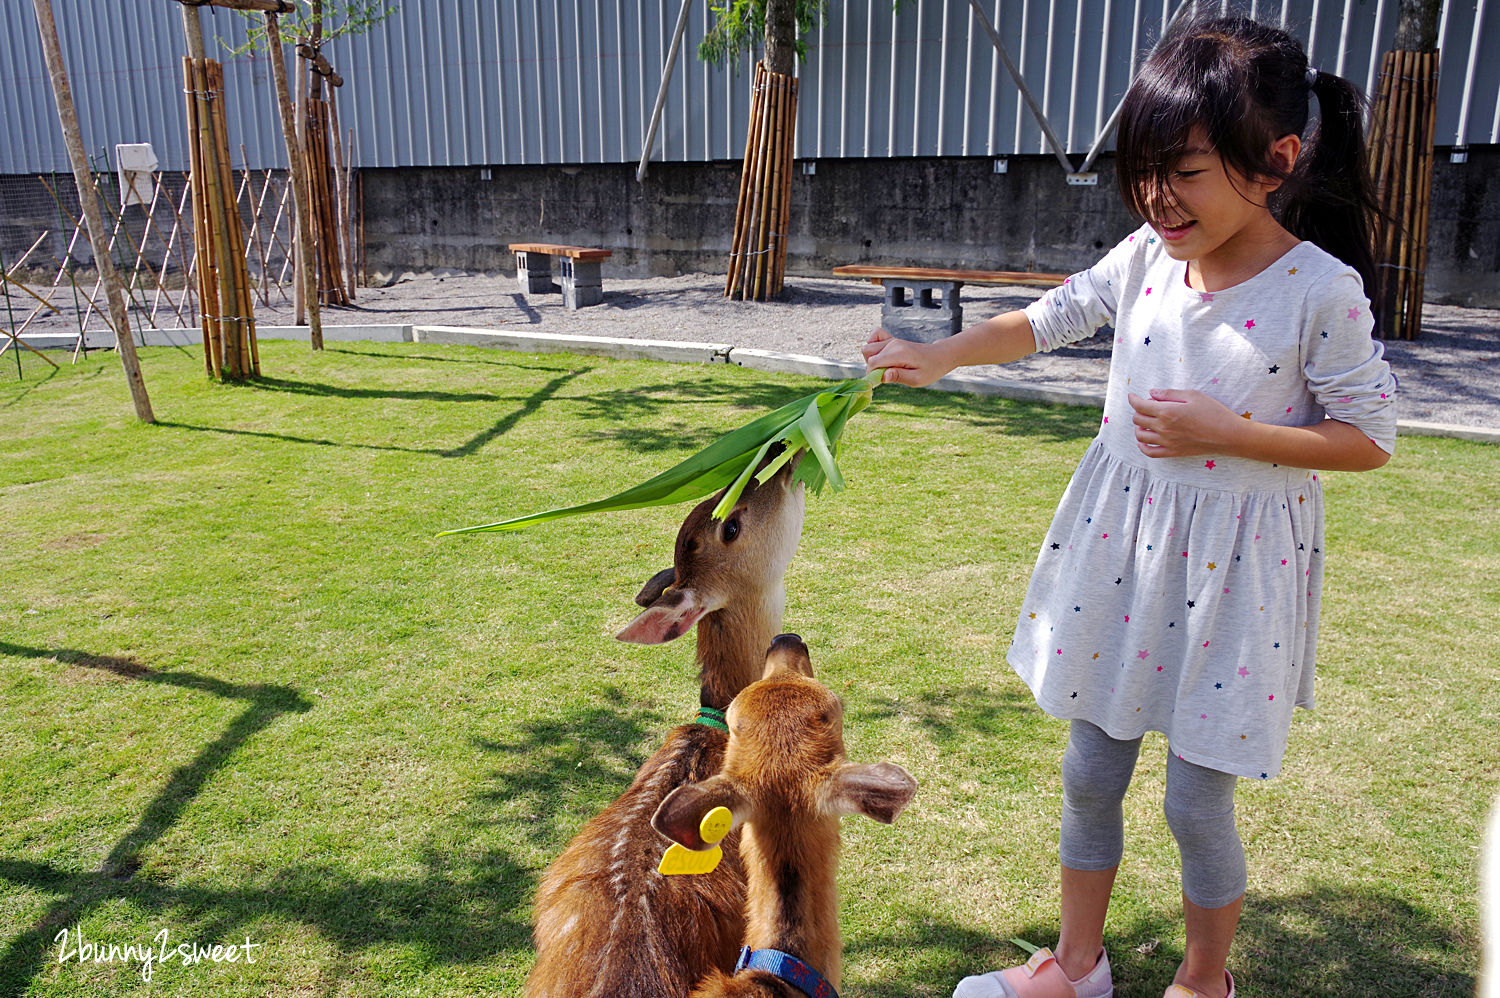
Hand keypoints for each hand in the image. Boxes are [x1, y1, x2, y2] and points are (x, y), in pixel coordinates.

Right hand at [861, 328, 950, 386]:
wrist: (940, 355)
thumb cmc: (931, 369)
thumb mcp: (918, 379)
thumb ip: (899, 377)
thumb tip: (882, 377)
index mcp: (899, 353)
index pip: (873, 362)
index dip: (873, 374)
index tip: (883, 380)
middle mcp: (892, 344)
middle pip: (867, 353)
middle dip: (871, 367)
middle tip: (887, 374)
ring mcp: (891, 340)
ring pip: (868, 347)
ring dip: (871, 359)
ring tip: (886, 367)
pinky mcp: (892, 339)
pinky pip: (874, 336)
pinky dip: (872, 344)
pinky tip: (880, 355)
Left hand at [1127, 389, 1242, 457]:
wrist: (1228, 435)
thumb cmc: (1213, 412)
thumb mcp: (1193, 395)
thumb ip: (1169, 394)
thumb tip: (1151, 393)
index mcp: (1167, 412)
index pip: (1140, 405)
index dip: (1133, 399)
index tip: (1132, 395)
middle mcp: (1163, 428)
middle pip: (1138, 420)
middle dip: (1138, 411)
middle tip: (1147, 406)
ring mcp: (1167, 442)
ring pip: (1140, 436)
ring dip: (1139, 427)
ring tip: (1145, 422)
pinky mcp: (1173, 452)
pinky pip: (1150, 452)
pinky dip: (1142, 446)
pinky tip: (1143, 440)